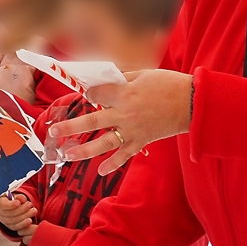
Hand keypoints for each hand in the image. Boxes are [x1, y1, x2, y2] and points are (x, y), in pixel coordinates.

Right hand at [0, 194, 38, 240]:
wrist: (13, 208)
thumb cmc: (14, 200)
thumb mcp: (16, 196)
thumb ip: (19, 197)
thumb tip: (21, 198)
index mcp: (0, 204)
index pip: (2, 205)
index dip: (10, 205)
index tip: (18, 203)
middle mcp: (0, 214)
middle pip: (10, 214)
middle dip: (21, 209)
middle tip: (30, 204)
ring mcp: (5, 222)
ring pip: (14, 221)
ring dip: (25, 216)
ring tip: (34, 211)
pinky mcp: (11, 227)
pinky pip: (17, 227)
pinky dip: (24, 224)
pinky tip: (30, 220)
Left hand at [48, 68, 193, 173]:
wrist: (194, 103)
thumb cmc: (168, 84)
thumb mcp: (143, 74)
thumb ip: (121, 79)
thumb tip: (103, 79)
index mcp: (124, 94)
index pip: (96, 94)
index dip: (89, 93)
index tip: (88, 94)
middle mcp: (124, 114)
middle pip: (91, 121)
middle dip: (70, 126)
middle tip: (53, 131)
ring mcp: (133, 130)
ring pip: (104, 142)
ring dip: (84, 150)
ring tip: (68, 155)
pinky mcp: (143, 140)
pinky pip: (125, 155)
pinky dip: (113, 164)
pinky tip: (101, 171)